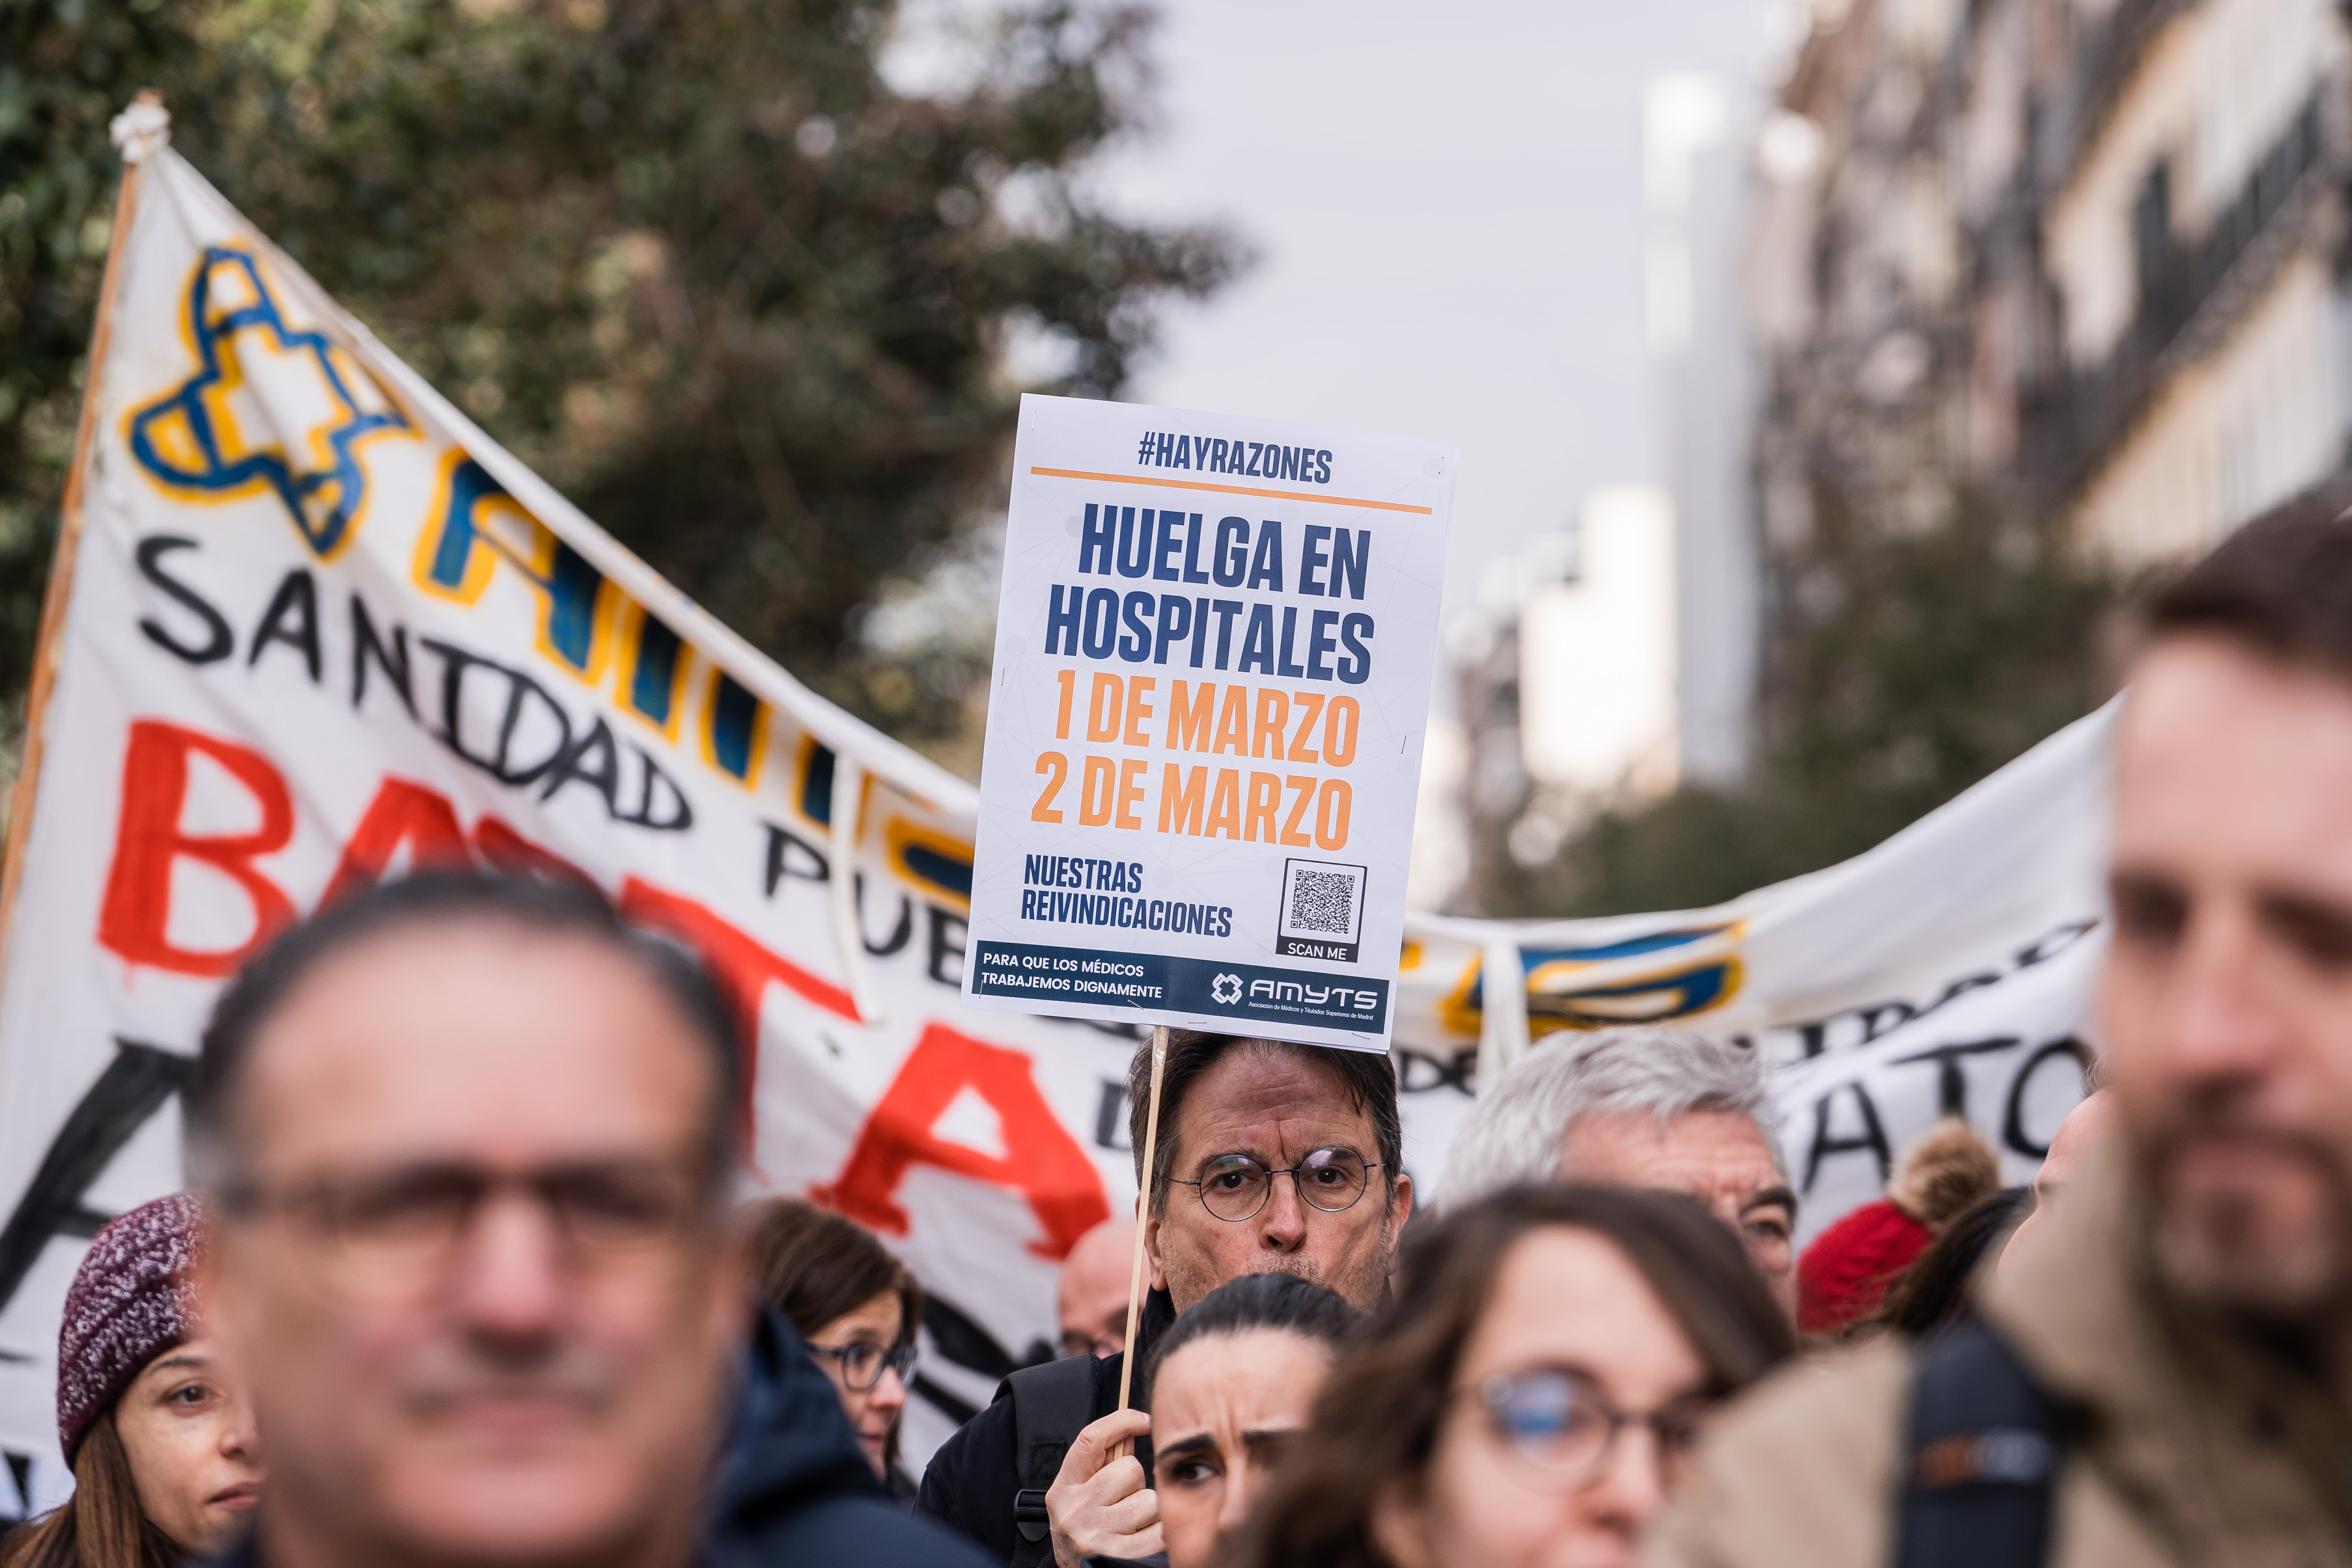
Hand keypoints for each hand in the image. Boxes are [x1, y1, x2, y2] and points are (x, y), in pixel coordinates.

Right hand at [1046, 1407, 1159, 1567]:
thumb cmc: (1085, 1535)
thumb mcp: (1082, 1497)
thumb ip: (1103, 1465)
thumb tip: (1131, 1430)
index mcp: (1063, 1489)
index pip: (1090, 1439)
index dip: (1121, 1421)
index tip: (1142, 1420)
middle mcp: (1074, 1510)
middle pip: (1130, 1470)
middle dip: (1135, 1484)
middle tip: (1123, 1505)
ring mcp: (1095, 1535)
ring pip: (1149, 1500)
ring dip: (1148, 1513)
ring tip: (1131, 1527)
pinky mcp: (1118, 1556)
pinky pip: (1160, 1530)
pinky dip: (1158, 1534)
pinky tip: (1142, 1540)